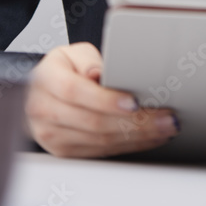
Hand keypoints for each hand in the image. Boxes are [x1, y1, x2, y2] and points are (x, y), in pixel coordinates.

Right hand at [25, 42, 179, 157]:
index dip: (106, 99)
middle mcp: (45, 111)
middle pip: (93, 122)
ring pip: (100, 141)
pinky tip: (149, 138)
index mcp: (47, 81)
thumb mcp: (72, 53)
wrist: (39, 93)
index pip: (75, 92)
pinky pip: (100, 152)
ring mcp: (53, 136)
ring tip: (165, 128)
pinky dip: (128, 146)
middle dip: (135, 122)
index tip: (134, 102)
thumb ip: (88, 60)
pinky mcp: (64, 152)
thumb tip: (101, 75)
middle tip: (166, 118)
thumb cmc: (62, 69)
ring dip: (138, 137)